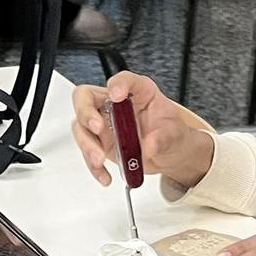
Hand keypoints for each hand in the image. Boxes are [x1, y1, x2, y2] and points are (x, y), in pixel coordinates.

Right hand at [70, 72, 215, 190]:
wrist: (169, 154)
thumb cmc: (171, 134)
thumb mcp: (174, 134)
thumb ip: (163, 138)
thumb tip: (149, 145)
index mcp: (138, 92)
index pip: (123, 80)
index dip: (118, 85)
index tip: (117, 95)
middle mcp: (116, 105)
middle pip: (86, 97)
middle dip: (85, 112)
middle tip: (96, 128)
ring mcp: (105, 124)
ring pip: (81, 127)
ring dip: (87, 144)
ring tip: (99, 159)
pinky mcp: (101, 144)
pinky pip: (88, 152)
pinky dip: (94, 167)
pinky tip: (104, 176)